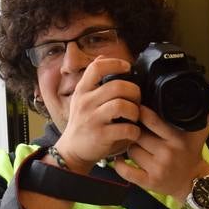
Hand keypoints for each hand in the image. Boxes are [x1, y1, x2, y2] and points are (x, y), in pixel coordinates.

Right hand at [54, 57, 141, 171]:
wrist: (72, 151)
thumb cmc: (82, 123)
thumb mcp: (81, 98)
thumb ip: (92, 80)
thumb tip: (102, 57)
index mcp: (82, 91)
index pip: (97, 68)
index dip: (115, 63)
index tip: (127, 67)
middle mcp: (85, 103)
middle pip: (117, 86)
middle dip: (133, 92)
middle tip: (136, 100)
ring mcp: (92, 119)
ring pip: (121, 105)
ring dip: (135, 110)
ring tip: (134, 116)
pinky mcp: (100, 136)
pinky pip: (126, 128)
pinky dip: (135, 131)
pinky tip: (133, 132)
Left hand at [112, 106, 208, 201]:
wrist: (192, 182)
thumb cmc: (191, 153)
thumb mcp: (199, 133)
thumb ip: (200, 114)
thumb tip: (198, 94)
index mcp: (177, 139)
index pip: (153, 121)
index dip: (141, 113)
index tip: (136, 108)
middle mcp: (167, 154)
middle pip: (138, 135)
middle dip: (134, 130)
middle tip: (132, 127)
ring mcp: (157, 169)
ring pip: (131, 150)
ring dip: (130, 146)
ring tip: (134, 144)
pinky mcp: (149, 182)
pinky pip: (126, 171)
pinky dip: (119, 165)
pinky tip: (119, 158)